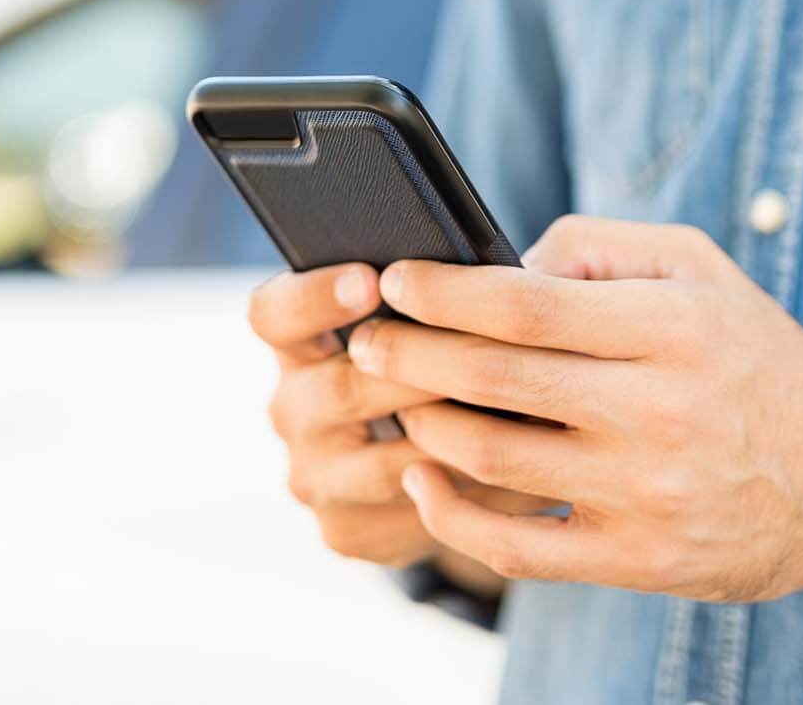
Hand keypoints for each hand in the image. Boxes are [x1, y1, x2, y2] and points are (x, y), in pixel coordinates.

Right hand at [246, 263, 557, 576]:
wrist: (436, 453)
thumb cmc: (437, 354)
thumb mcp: (422, 313)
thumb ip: (441, 291)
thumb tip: (502, 271)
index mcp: (298, 340)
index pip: (275, 313)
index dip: (317, 296)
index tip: (371, 281)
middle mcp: (292, 409)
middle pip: (340, 389)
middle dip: (418, 370)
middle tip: (483, 355)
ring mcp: (315, 477)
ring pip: (386, 463)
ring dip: (458, 439)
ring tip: (526, 415)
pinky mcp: (348, 531)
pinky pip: (417, 513)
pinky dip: (476, 491)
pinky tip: (527, 469)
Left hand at [346, 219, 802, 600]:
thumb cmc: (753, 354)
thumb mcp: (700, 267)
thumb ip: (600, 248)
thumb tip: (507, 262)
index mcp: (668, 327)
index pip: (526, 306)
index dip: (446, 291)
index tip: (397, 279)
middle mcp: (656, 409)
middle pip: (495, 379)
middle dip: (411, 354)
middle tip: (366, 340)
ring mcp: (645, 492)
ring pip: (494, 459)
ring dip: (424, 423)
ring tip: (393, 397)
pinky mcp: (639, 560)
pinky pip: (520, 546)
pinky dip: (453, 517)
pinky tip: (424, 479)